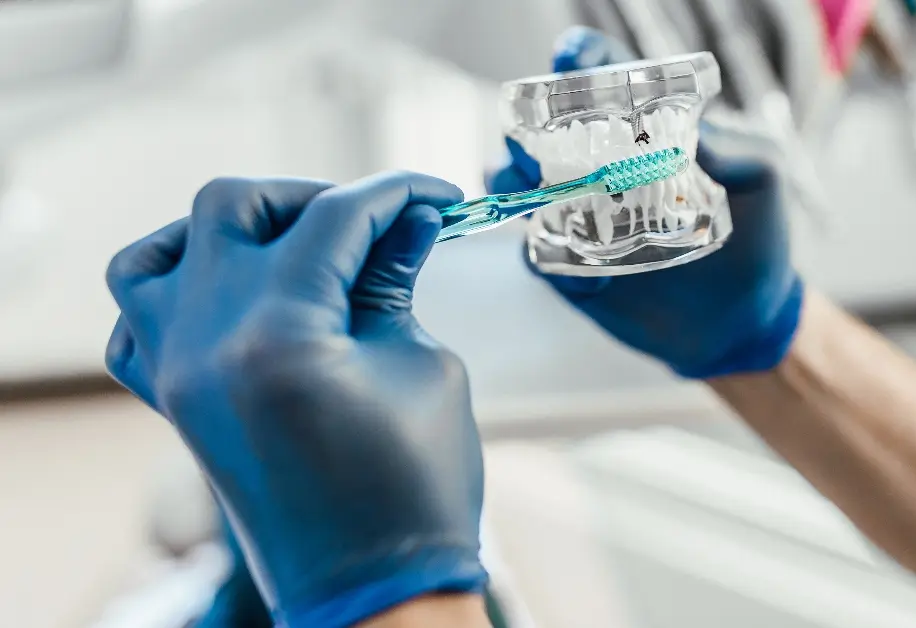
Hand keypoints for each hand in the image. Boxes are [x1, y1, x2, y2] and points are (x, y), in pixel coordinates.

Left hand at [105, 173, 486, 627]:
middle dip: (311, 196)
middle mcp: (205, 344)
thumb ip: (396, 282)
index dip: (395, 193)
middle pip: (231, 207)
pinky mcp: (174, 405)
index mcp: (277, 335)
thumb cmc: (414, 495)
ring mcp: (177, 375)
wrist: (371, 592)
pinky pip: (135, 325)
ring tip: (290, 246)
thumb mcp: (421, 369)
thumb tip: (409, 220)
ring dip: (224, 231)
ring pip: (158, 253)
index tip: (434, 195)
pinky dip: (173, 294)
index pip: (335, 218)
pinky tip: (233, 300)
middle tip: (373, 219)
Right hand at [488, 27, 803, 378]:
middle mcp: (603, 164)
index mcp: (645, 128)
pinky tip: (589, 275)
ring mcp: (582, 213)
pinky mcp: (573, 265)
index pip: (605, 78)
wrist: (744, 317)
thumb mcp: (762, 180)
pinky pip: (538, 254)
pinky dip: (546, 256)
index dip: (583, 60)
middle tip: (534, 141)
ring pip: (521, 184)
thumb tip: (700, 136)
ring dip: (514, 181)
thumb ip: (738, 154)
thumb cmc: (757, 233)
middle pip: (543, 128)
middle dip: (528, 126)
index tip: (570, 58)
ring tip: (535, 193)